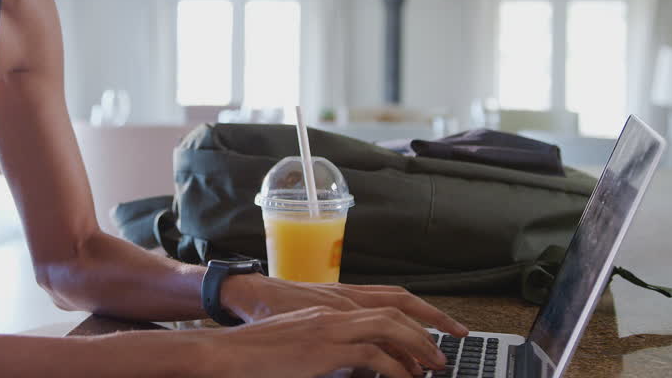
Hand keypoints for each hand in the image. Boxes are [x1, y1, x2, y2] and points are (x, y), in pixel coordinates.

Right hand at [219, 273, 468, 371]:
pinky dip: (394, 368)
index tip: (434, 335)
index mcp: (331, 308)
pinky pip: (371, 355)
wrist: (228, 352)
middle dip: (426, 330)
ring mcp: (329, 327)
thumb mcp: (303, 345)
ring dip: (416, 347)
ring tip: (432, 369)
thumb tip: (360, 365)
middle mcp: (334, 311)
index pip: (384, 303)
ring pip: (388, 327)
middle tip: (443, 356)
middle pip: (394, 310)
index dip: (414, 316)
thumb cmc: (259, 352)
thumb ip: (332, 349)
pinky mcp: (323, 349)